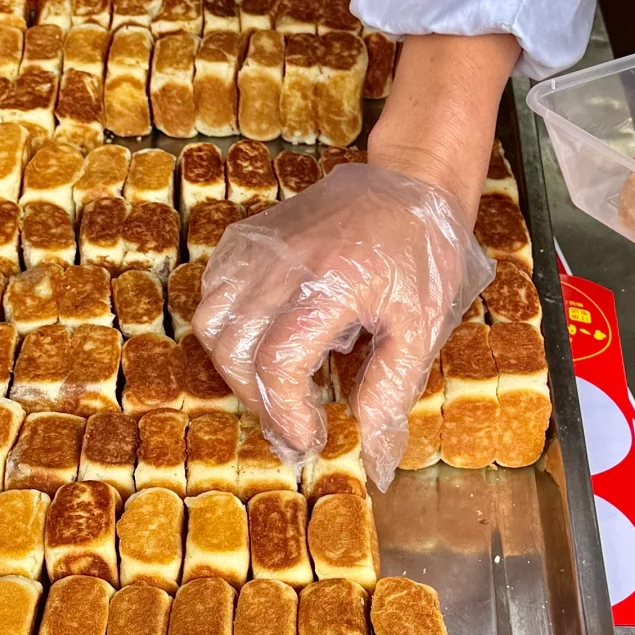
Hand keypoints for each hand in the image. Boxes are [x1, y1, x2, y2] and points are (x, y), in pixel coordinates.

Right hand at [193, 32, 518, 487]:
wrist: (411, 183)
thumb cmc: (423, 254)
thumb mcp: (422, 327)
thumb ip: (391, 390)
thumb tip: (371, 451)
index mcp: (332, 283)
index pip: (278, 363)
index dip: (286, 414)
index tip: (311, 441)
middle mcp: (284, 262)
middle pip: (234, 350)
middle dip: (258, 401)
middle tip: (292, 427)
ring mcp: (259, 245)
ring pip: (211, 322)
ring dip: (235, 367)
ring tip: (275, 389)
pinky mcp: (248, 236)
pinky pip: (213, 290)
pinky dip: (225, 326)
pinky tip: (260, 342)